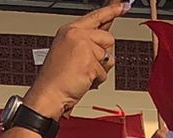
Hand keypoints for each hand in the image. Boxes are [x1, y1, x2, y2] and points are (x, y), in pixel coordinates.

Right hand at [22, 2, 122, 119]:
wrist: (49, 93)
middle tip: (86, 65)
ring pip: (108, 55)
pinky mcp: (90, 61)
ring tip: (83, 72)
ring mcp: (83, 47)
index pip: (96, 16)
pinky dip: (97, 79)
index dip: (112, 10)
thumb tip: (104, 36)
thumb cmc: (56, 78)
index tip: (124, 5)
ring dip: (100, 68)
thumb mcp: (70, 51)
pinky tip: (83, 79)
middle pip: (108, 38)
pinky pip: (104, 72)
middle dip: (103, 54)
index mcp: (70, 30)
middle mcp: (76, 35)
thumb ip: (87, 41)